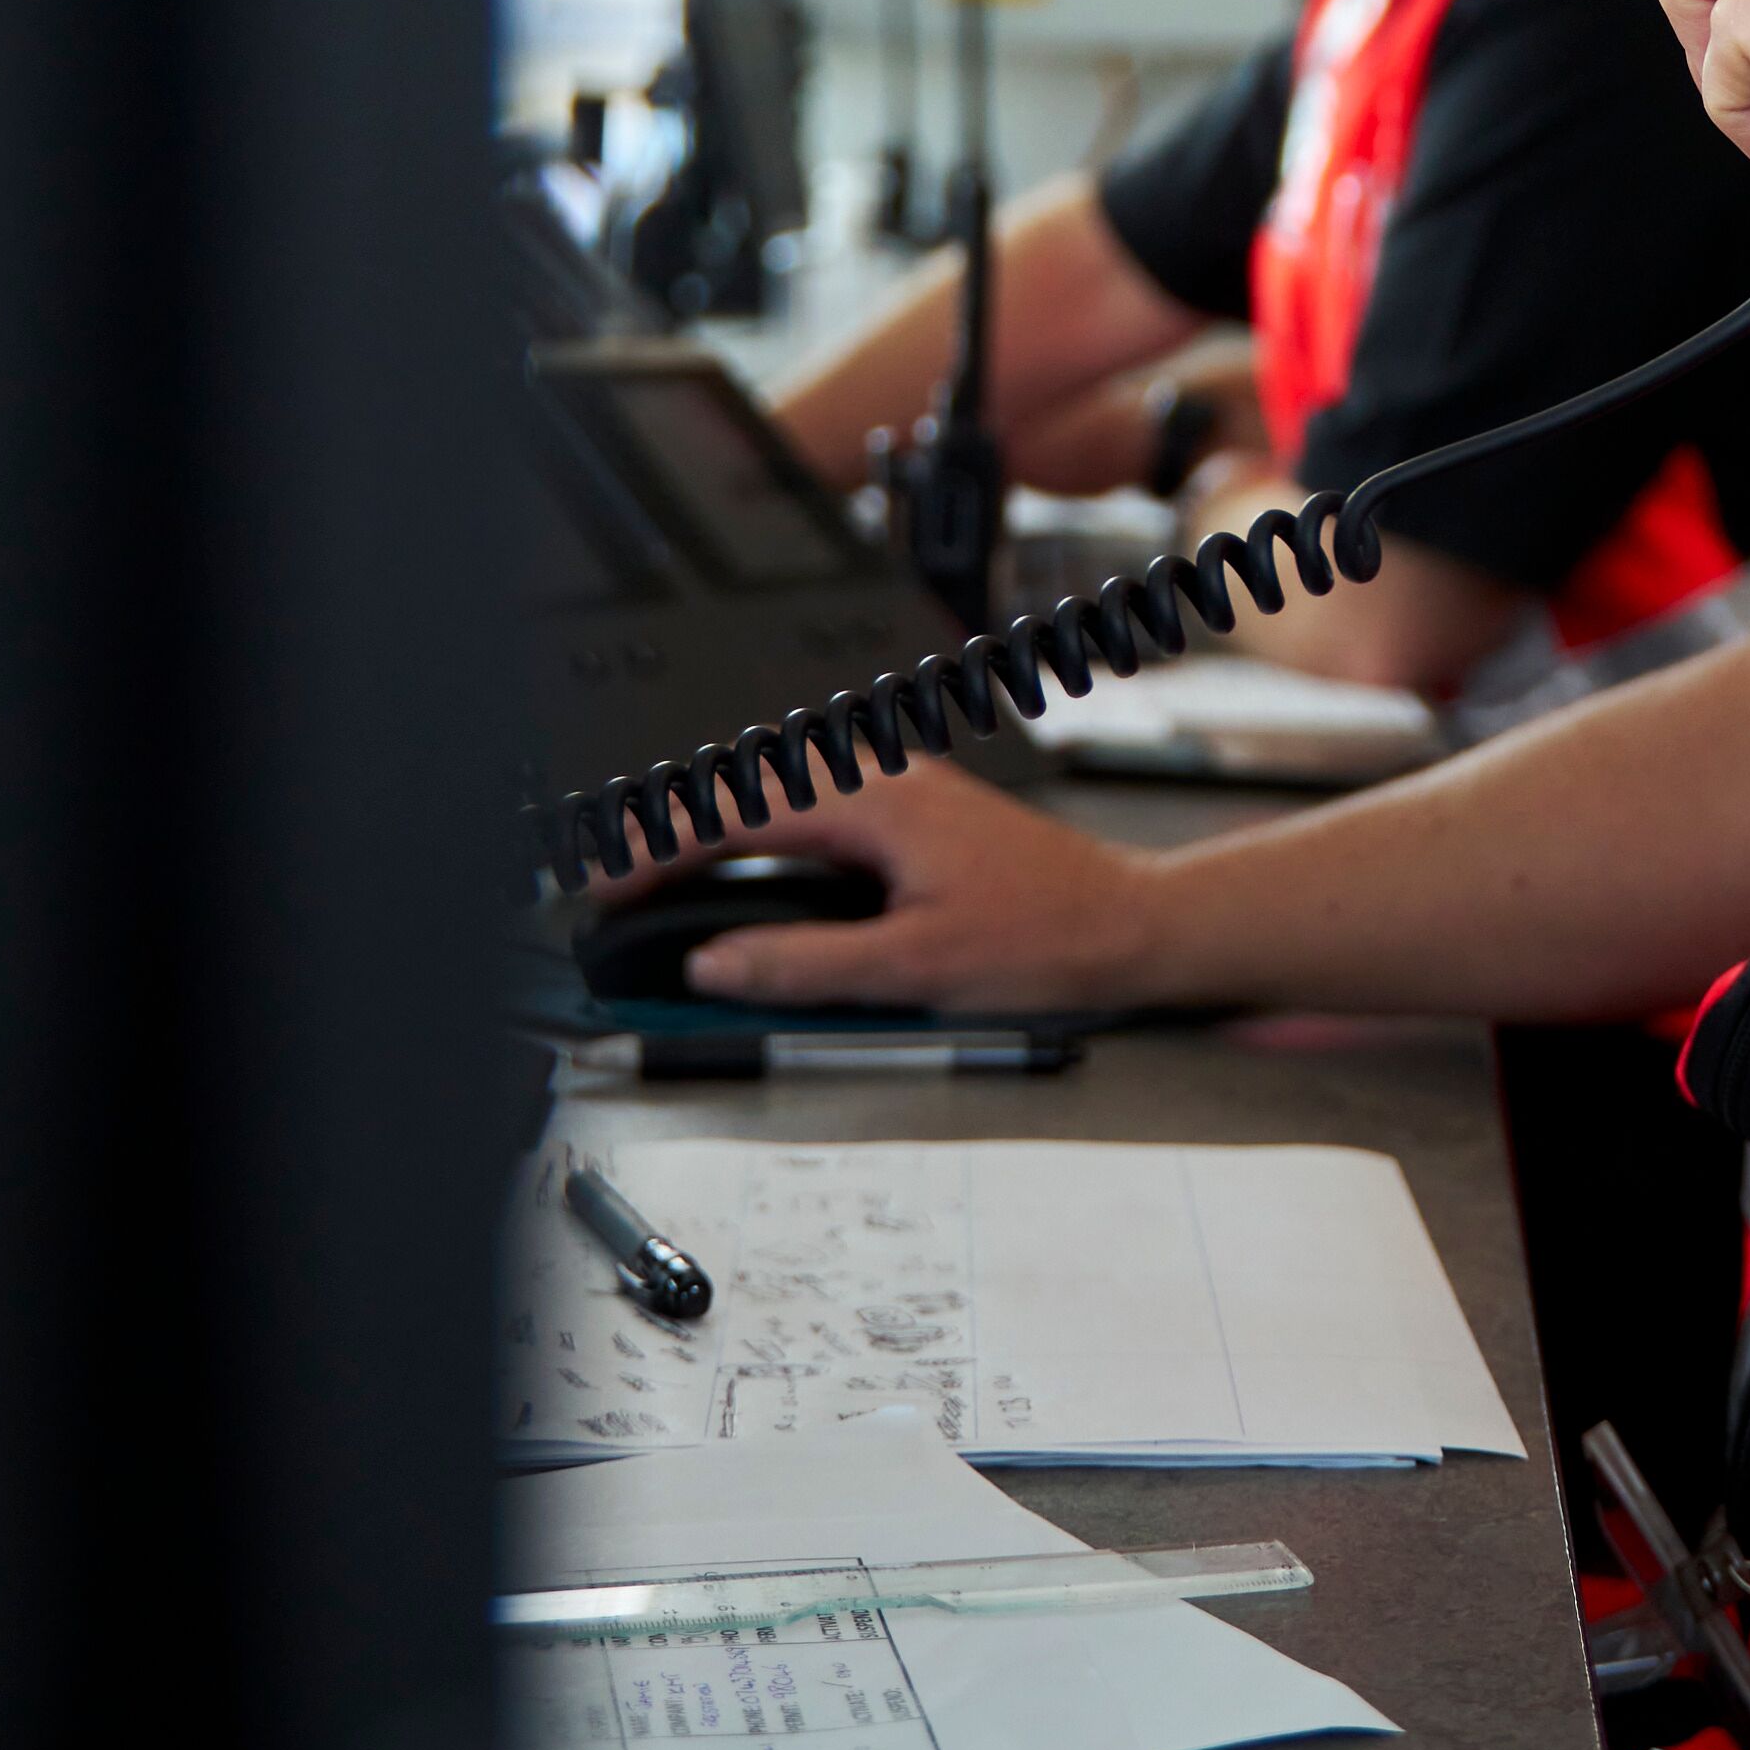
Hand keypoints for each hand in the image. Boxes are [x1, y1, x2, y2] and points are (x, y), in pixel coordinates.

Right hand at [661, 763, 1175, 1015]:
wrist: (1135, 927)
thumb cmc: (1050, 938)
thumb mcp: (915, 968)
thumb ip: (806, 965)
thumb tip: (717, 963)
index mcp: (877, 802)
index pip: (738, 810)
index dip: (662, 849)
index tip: (614, 884)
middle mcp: (887, 781)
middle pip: (750, 788)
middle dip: (677, 831)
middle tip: (624, 885)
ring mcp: (905, 795)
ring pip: (785, 796)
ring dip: (724, 831)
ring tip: (673, 880)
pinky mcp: (920, 820)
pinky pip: (821, 813)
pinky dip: (770, 839)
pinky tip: (760, 877)